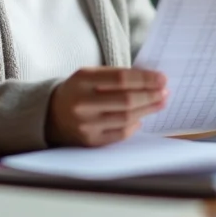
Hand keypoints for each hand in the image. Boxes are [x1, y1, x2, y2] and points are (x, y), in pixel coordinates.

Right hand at [46, 67, 167, 146]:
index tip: (162, 78)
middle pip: (126, 100)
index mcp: (82, 80)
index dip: (145, 79)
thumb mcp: (89, 75)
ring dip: (147, 110)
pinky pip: (120, 134)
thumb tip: (150, 80)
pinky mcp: (89, 141)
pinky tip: (141, 118)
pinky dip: (134, 125)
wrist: (50, 114)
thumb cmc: (78, 90)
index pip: (121, 78)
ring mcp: (86, 125)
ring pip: (126, 118)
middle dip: (150, 95)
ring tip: (160, 102)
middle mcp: (82, 103)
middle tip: (165, 91)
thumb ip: (115, 76)